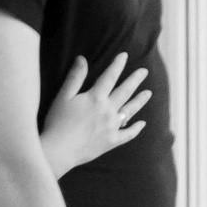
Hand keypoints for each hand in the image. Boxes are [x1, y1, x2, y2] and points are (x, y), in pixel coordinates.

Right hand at [38, 53, 149, 179]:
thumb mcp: (63, 96)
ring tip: (148, 93)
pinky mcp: (111, 141)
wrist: (59, 150)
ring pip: (130, 111)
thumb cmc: (57, 122)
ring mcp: (112, 127)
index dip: (117, 65)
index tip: (124, 55)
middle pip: (125, 92)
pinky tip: (142, 124)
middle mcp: (108, 111)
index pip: (110, 77)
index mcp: (96, 98)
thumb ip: (75, 77)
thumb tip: (82, 58)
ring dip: (140, 101)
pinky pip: (128, 134)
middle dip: (135, 80)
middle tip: (144, 72)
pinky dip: (136, 129)